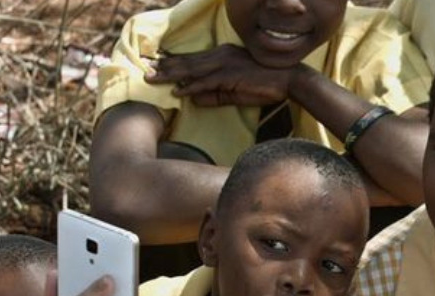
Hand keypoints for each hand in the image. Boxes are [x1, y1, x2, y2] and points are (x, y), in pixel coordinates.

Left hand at [145, 45, 293, 106]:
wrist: (290, 79)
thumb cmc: (266, 84)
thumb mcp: (236, 92)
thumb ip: (214, 95)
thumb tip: (192, 100)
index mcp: (222, 57)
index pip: (192, 60)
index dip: (172, 63)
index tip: (154, 66)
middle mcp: (220, 56)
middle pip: (187, 62)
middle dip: (164, 67)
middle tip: (144, 70)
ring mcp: (225, 64)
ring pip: (191, 69)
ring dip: (171, 74)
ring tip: (152, 79)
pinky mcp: (231, 75)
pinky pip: (207, 81)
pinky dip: (191, 86)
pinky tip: (178, 91)